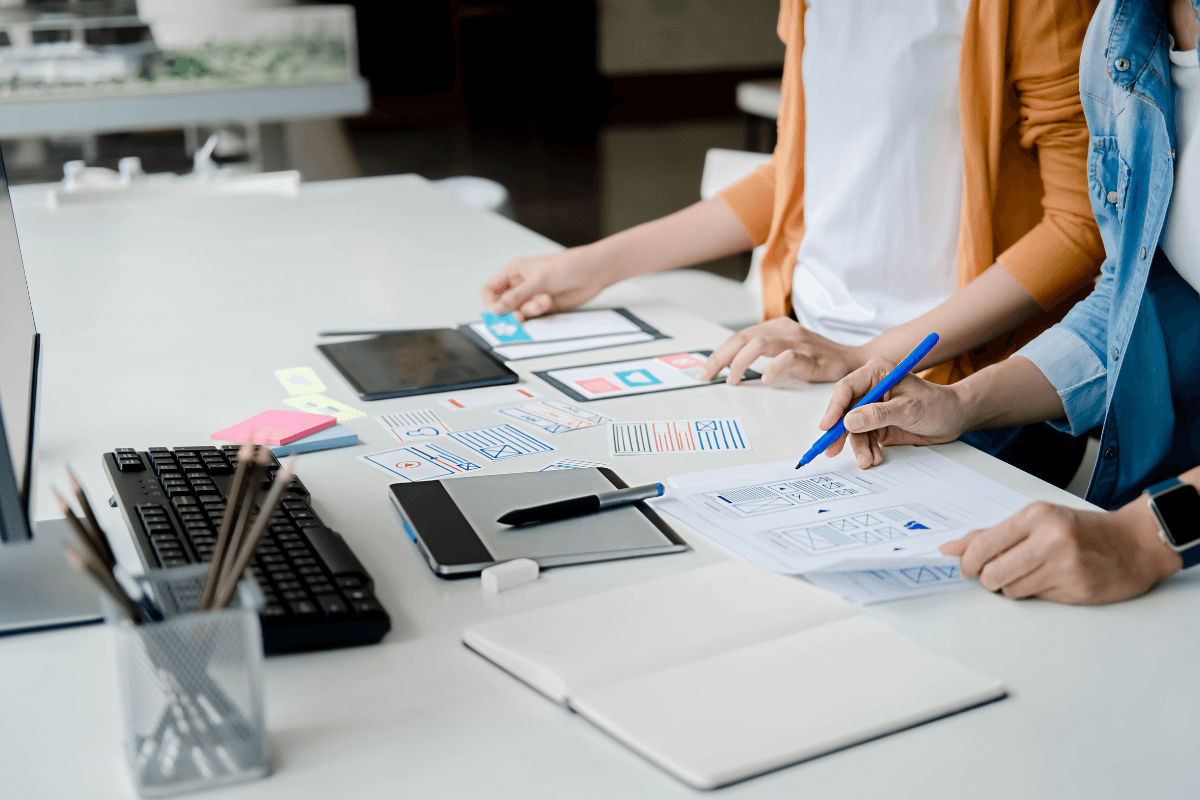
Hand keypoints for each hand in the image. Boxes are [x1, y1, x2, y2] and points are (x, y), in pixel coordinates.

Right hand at [481, 246, 610, 318]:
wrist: (590, 273)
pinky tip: (549, 302)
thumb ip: (516, 296)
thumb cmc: (565, 267)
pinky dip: (539, 313)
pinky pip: (533, 317)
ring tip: (544, 300)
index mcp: (513, 272)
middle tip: (521, 315)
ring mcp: (531, 296)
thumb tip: (497, 310)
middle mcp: (520, 285)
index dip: (491, 303)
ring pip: (519, 312)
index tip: (498, 312)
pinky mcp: (542, 307)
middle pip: (503, 306)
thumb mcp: (537, 280)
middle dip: (513, 310)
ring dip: (531, 310)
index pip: (490, 290)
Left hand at [700, 318, 865, 385]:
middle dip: (721, 358)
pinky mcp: (812, 356)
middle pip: (744, 338)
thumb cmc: (818, 359)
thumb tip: (730, 367)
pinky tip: (766, 379)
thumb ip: (762, 354)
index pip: (739, 337)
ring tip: (732, 380)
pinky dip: (774, 368)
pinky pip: (789, 358)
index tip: (706, 371)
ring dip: (741, 363)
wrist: (854, 362)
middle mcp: (785, 330)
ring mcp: (798, 342)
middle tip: (708, 375)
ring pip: (760, 344)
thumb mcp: (785, 351)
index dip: (719, 354)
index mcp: (776, 327)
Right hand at [818, 358, 970, 467]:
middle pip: (844, 411)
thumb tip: (850, 421)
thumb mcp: (909, 408)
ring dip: (858, 447)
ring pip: (853, 430)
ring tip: (866, 460)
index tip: (828, 426)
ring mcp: (872, 408)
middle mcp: (871, 389)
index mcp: (877, 373)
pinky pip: (864, 439)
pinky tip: (873, 457)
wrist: (954, 420)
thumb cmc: (938, 404)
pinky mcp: (876, 425)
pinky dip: (866, 450)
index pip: (846, 388)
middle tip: (831, 449)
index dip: (834, 408)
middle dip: (839, 433)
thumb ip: (878, 415)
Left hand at [939, 500, 1181, 604]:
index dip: (968, 563)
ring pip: (1011, 590)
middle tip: (998, 573)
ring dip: (1013, 587)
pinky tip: (1052, 579)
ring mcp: (1065, 565)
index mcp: (1035, 516)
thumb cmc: (1081, 530)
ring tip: (1032, 573)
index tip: (967, 568)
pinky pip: (1036, 599)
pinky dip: (1037, 592)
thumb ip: (990, 535)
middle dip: (988, 579)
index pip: (982, 546)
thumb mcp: (1036, 521)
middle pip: (992, 574)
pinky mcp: (1077, 589)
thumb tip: (949, 550)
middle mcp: (1050, 539)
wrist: (1134, 544)